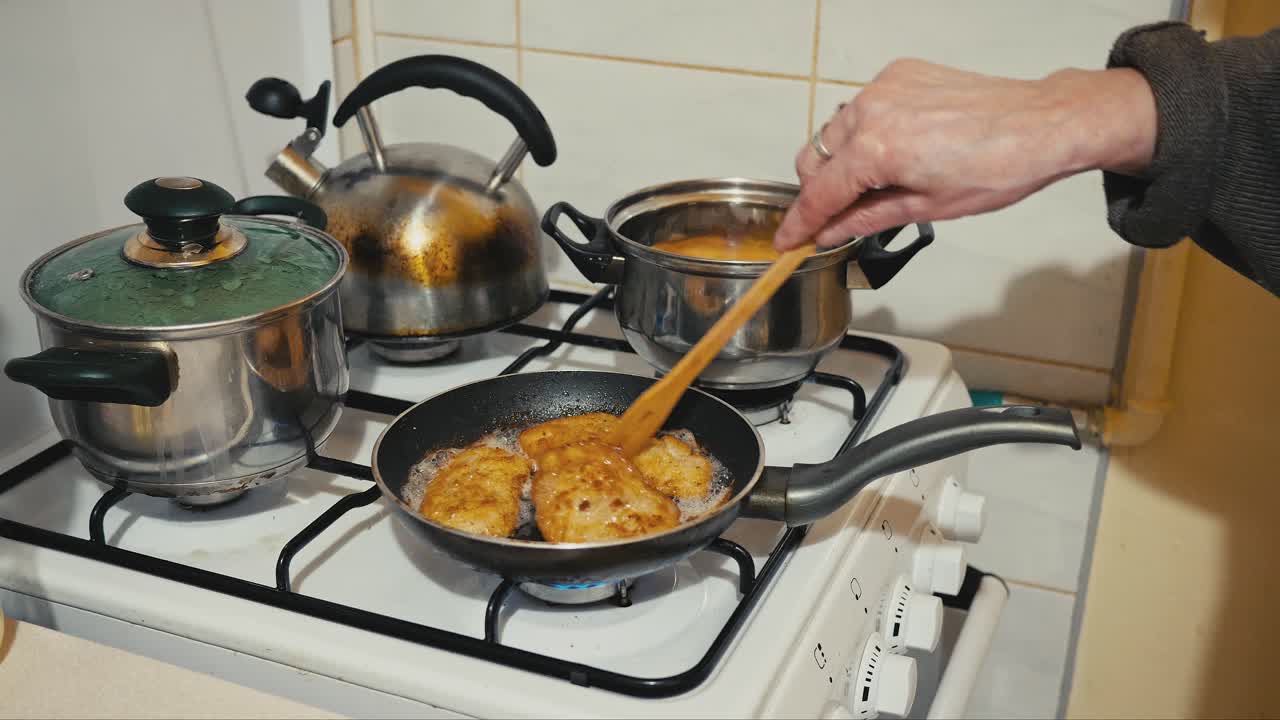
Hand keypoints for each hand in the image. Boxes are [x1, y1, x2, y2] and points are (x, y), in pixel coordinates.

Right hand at [773, 59, 1157, 250]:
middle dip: (819, 191)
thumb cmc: (997, 167)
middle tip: (839, 216)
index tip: (788, 239)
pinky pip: (862, 109)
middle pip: (815, 159)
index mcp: (877, 149)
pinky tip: (895, 150)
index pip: (819, 193)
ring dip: (841, 161)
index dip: (800, 223)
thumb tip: (831, 232)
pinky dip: (866, 132)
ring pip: (834, 132)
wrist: (1040, 125)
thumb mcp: (926, 207)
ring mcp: (885, 87)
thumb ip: (866, 218)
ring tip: (875, 183)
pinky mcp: (900, 75)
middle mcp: (872, 111)